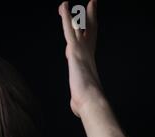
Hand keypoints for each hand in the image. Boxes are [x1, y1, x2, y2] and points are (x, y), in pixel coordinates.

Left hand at [59, 0, 103, 116]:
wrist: (89, 100)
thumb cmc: (86, 103)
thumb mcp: (79, 99)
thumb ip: (78, 100)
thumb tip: (77, 108)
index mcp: (87, 63)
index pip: (89, 44)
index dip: (90, 32)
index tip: (90, 25)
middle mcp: (86, 53)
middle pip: (88, 30)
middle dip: (89, 17)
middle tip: (91, 4)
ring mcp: (81, 50)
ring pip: (76, 27)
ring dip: (72, 14)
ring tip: (66, 4)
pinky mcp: (74, 49)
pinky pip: (68, 29)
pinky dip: (66, 16)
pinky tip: (63, 6)